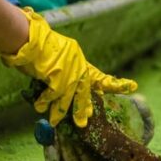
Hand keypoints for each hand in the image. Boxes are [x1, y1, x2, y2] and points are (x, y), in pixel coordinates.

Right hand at [1, 8, 136, 126]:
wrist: (28, 38)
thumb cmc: (38, 47)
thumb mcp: (59, 57)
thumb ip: (66, 72)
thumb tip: (68, 92)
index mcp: (79, 59)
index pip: (98, 76)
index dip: (114, 84)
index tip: (132, 86)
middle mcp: (78, 65)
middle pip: (84, 92)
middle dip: (83, 109)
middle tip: (84, 122)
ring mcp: (69, 72)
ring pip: (68, 98)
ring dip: (60, 112)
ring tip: (55, 122)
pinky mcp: (57, 77)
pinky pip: (52, 96)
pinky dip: (44, 102)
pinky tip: (40, 106)